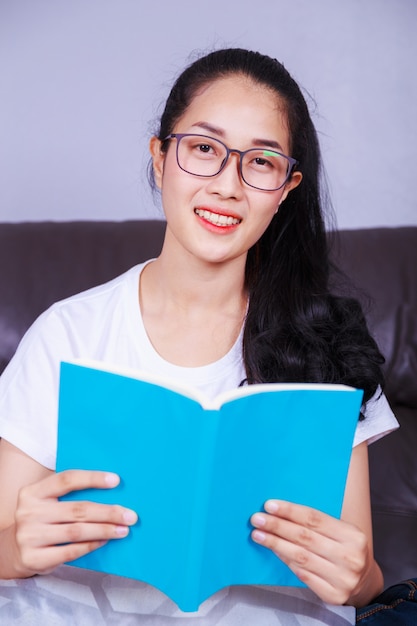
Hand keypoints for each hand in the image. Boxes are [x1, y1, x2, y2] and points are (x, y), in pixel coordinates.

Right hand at [14, 470, 137, 576]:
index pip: (67, 480)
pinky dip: (91, 545)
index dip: (92, 478)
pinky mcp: (33, 558)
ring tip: (123, 529)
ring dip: (104, 530)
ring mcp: (29, 536)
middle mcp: (29, 512)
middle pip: (77, 509)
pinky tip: (104, 541)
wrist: (11, 549)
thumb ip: (69, 494)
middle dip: (108, 512)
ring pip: (76, 531)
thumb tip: (112, 489)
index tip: (116, 480)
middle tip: (130, 515)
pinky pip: (70, 551)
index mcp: (33, 492)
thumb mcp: (46, 501)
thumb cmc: (40, 519)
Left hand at [251, 499, 370, 604]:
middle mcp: (350, 557)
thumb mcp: (342, 532)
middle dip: (277, 526)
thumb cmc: (345, 550)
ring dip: (276, 544)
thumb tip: (282, 511)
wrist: (364, 583)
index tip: (269, 505)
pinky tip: (273, 551)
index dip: (290, 511)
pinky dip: (286, 561)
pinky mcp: (333, 595)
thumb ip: (319, 523)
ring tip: (258, 535)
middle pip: (305, 537)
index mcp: (353, 536)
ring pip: (301, 556)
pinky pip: (302, 574)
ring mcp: (342, 579)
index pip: (315, 519)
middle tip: (257, 519)